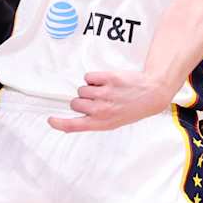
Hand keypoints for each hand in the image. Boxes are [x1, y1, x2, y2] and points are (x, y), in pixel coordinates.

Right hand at [49, 69, 174, 132]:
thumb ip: (93, 121)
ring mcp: (104, 94)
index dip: (59, 123)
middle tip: (97, 100)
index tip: (51, 120)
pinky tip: (107, 82)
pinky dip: (94, 78)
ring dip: (90, 89)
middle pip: (74, 103)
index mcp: (102, 123)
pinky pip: (88, 77)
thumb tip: (74, 120)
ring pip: (81, 89)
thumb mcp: (113, 122)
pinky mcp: (108, 79)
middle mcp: (101, 110)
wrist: (151, 93)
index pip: (74, 126)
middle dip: (82, 101)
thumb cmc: (132, 109)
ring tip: (106, 91)